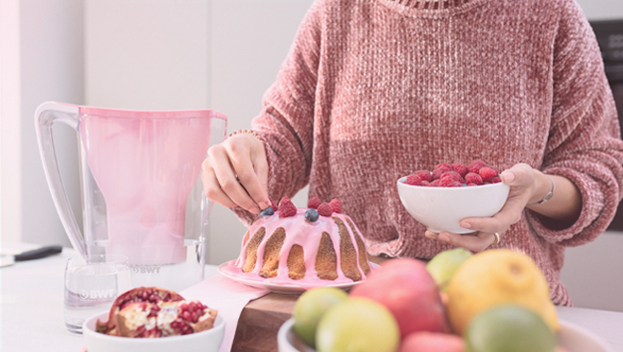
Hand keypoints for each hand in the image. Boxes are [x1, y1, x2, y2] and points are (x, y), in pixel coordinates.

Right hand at [201, 133, 269, 213]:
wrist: (239, 144)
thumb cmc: (250, 152)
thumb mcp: (261, 162)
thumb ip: (261, 182)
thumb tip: (262, 202)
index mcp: (234, 145)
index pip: (246, 175)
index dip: (256, 192)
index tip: (265, 203)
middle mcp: (217, 152)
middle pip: (228, 184)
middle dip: (244, 200)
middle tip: (256, 208)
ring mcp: (207, 163)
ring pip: (215, 190)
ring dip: (232, 202)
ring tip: (246, 204)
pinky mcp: (204, 174)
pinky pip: (210, 193)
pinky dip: (223, 201)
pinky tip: (235, 199)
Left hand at [425, 163, 542, 251]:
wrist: (521, 188)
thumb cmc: (522, 180)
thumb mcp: (523, 174)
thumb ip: (517, 175)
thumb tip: (506, 176)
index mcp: (509, 215)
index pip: (496, 225)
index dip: (480, 225)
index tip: (463, 221)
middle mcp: (498, 226)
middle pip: (480, 241)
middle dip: (461, 241)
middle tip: (441, 234)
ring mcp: (487, 228)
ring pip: (470, 241)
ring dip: (451, 239)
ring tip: (430, 233)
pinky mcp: (478, 227)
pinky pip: (464, 235)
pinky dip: (449, 232)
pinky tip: (432, 228)